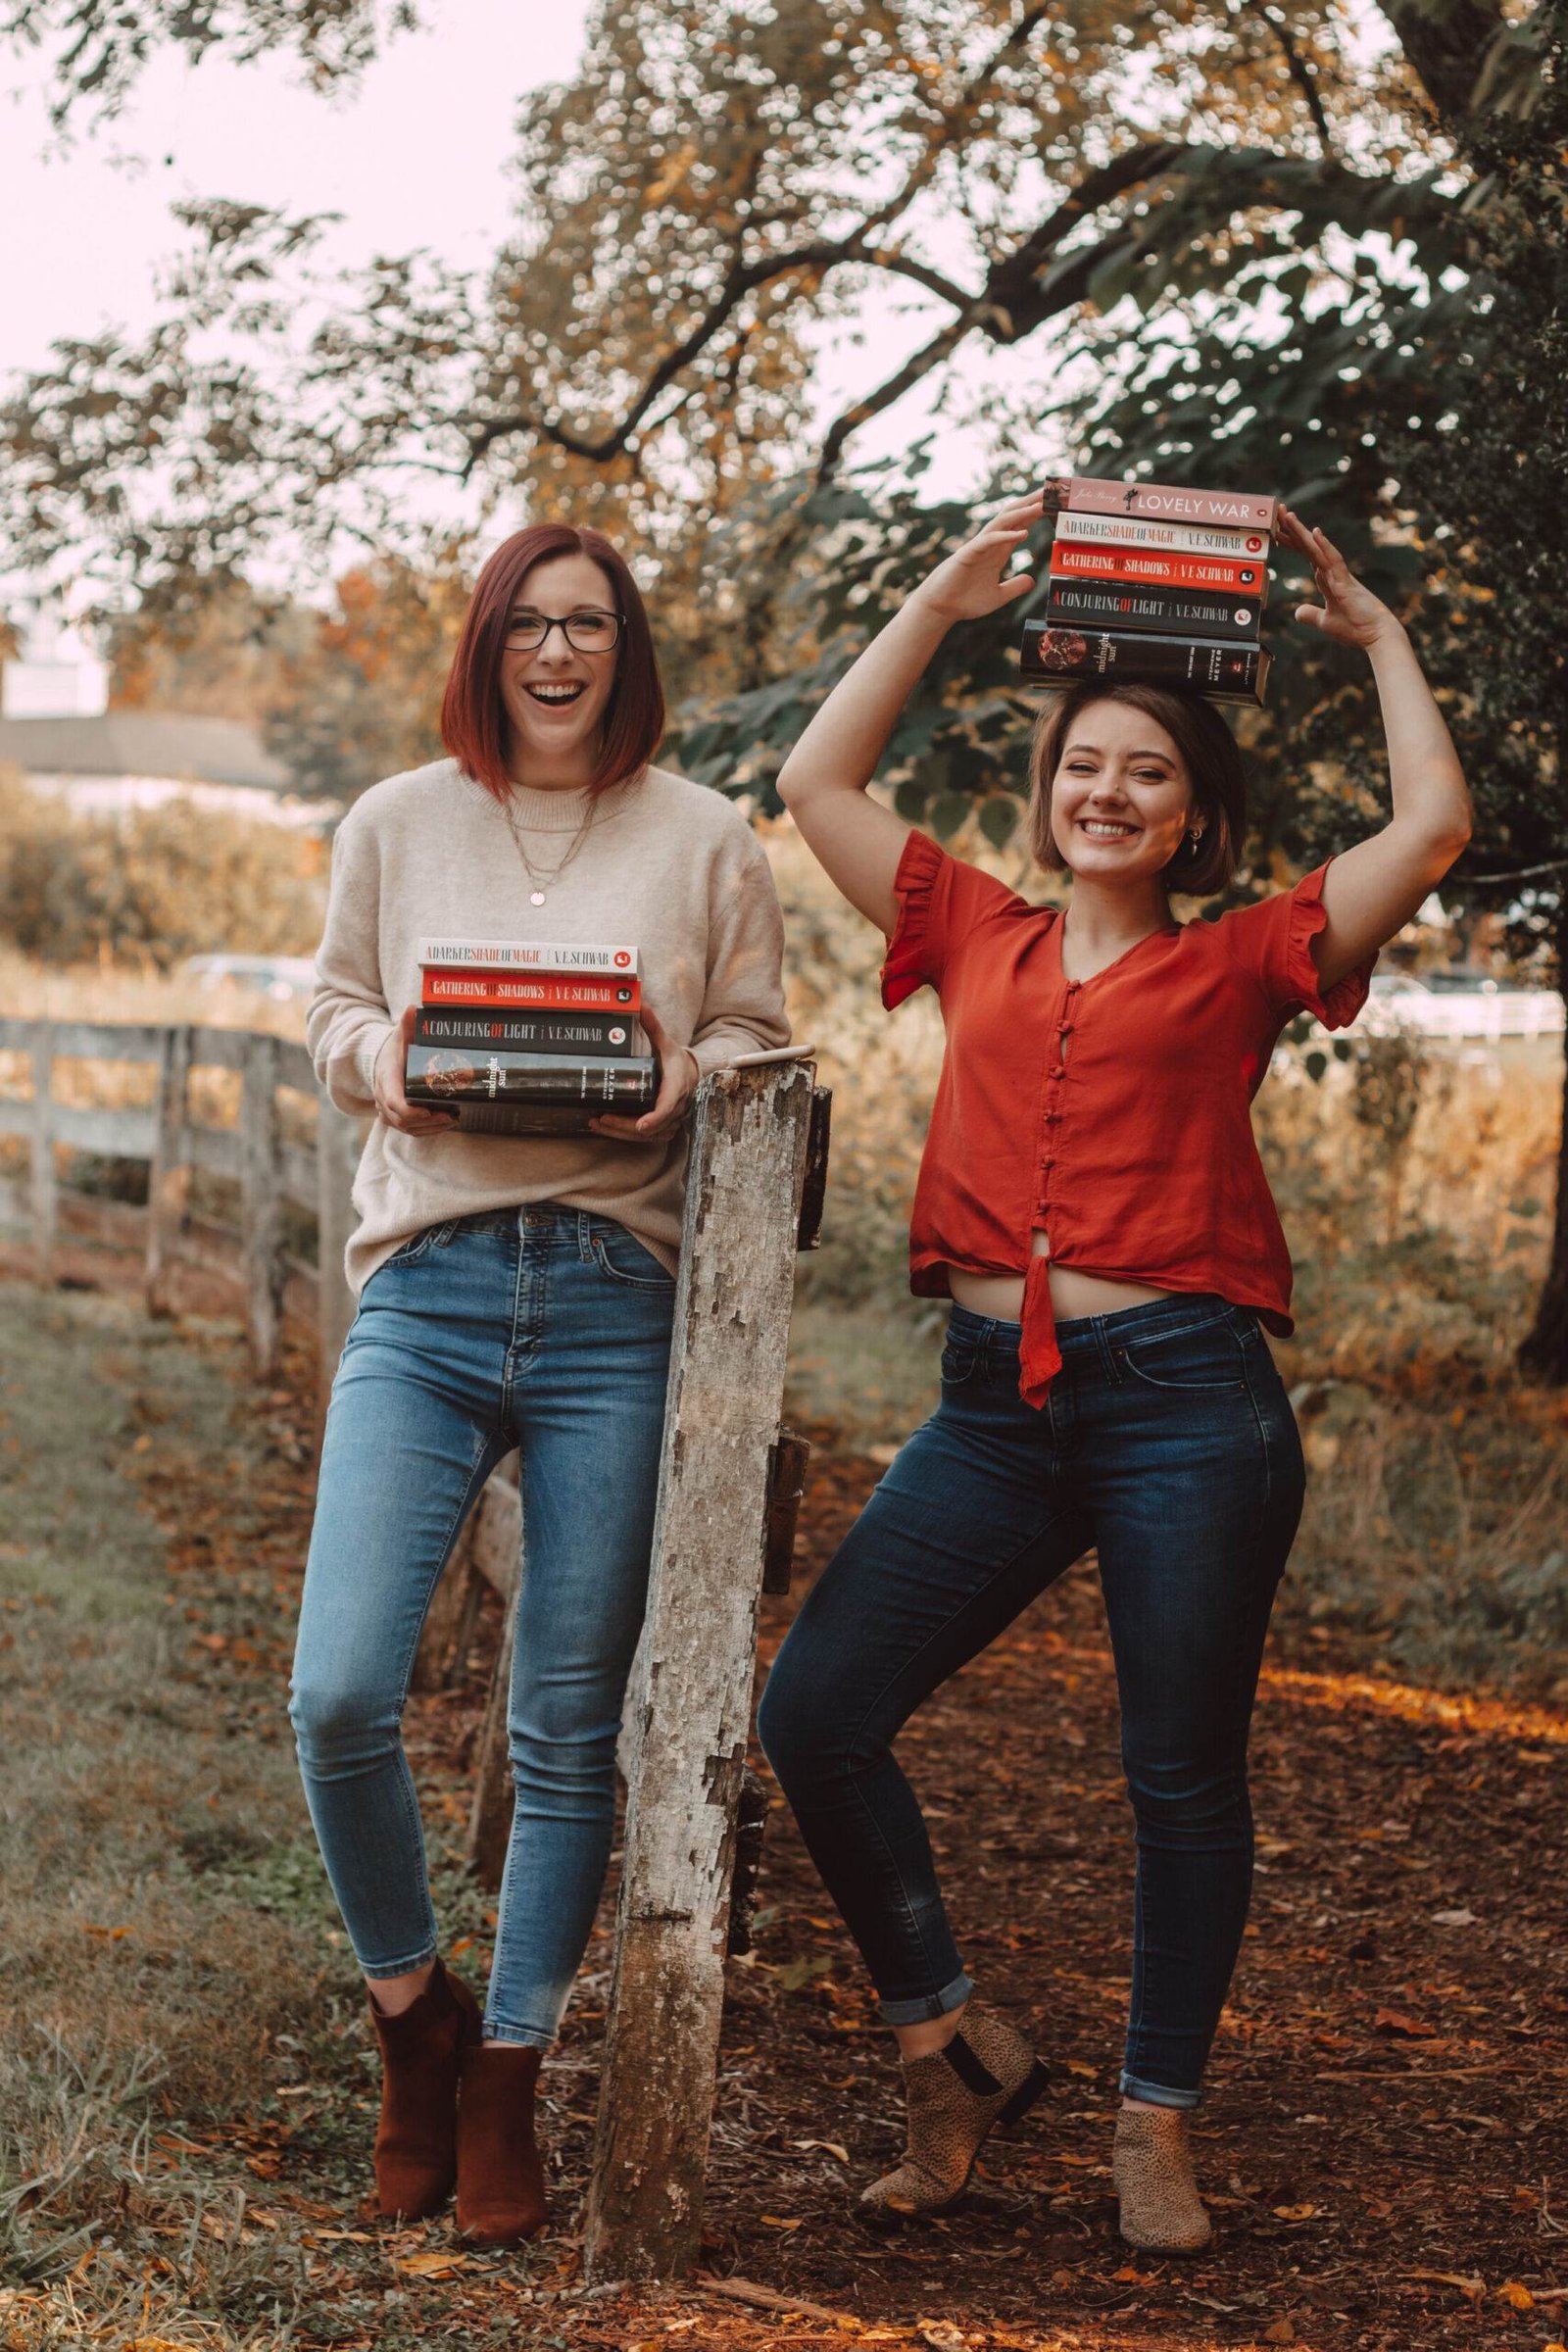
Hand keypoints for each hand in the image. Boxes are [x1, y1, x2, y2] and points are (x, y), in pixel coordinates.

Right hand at [373, 1005, 458, 1136]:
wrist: (382, 1059)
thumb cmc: (397, 1048)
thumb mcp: (402, 1035)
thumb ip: (407, 1024)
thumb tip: (412, 1008)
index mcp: (385, 1078)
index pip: (393, 1101)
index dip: (411, 1110)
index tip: (429, 1110)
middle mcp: (382, 1097)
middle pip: (402, 1120)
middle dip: (427, 1121)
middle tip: (451, 1117)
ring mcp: (386, 1109)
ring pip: (405, 1128)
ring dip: (430, 1128)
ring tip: (452, 1121)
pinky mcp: (393, 1117)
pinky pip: (408, 1130)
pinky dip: (426, 1130)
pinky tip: (444, 1125)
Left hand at [590, 1002, 698, 1145]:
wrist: (692, 1074)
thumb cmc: (675, 1059)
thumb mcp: (666, 1042)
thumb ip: (653, 1026)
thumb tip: (641, 1004)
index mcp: (677, 1085)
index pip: (668, 1105)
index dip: (655, 1117)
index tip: (641, 1125)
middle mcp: (677, 1106)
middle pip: (653, 1124)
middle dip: (625, 1125)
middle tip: (602, 1118)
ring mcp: (673, 1120)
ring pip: (649, 1136)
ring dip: (621, 1133)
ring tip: (597, 1123)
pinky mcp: (666, 1127)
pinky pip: (648, 1139)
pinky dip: (626, 1136)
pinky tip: (606, 1130)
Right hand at [908, 490, 1042, 625]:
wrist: (940, 608)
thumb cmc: (964, 601)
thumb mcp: (997, 596)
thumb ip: (1014, 587)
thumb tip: (1032, 581)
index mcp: (998, 550)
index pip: (1020, 524)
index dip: (1036, 513)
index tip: (1054, 503)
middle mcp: (991, 543)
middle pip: (1014, 516)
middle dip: (1032, 502)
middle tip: (1052, 491)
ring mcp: (979, 546)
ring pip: (1002, 522)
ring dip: (1022, 512)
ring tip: (1041, 505)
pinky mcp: (969, 554)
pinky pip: (989, 541)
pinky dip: (1006, 536)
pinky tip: (1023, 534)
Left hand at [1279, 505, 1401, 651]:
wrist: (1377, 635)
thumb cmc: (1356, 627)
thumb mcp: (1325, 622)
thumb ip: (1311, 614)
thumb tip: (1297, 612)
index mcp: (1328, 580)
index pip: (1307, 555)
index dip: (1293, 542)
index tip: (1278, 531)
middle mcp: (1333, 572)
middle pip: (1309, 547)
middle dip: (1293, 530)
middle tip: (1278, 511)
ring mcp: (1340, 575)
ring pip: (1317, 549)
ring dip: (1302, 533)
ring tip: (1288, 516)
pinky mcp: (1346, 583)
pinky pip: (1333, 561)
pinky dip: (1324, 546)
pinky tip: (1315, 533)